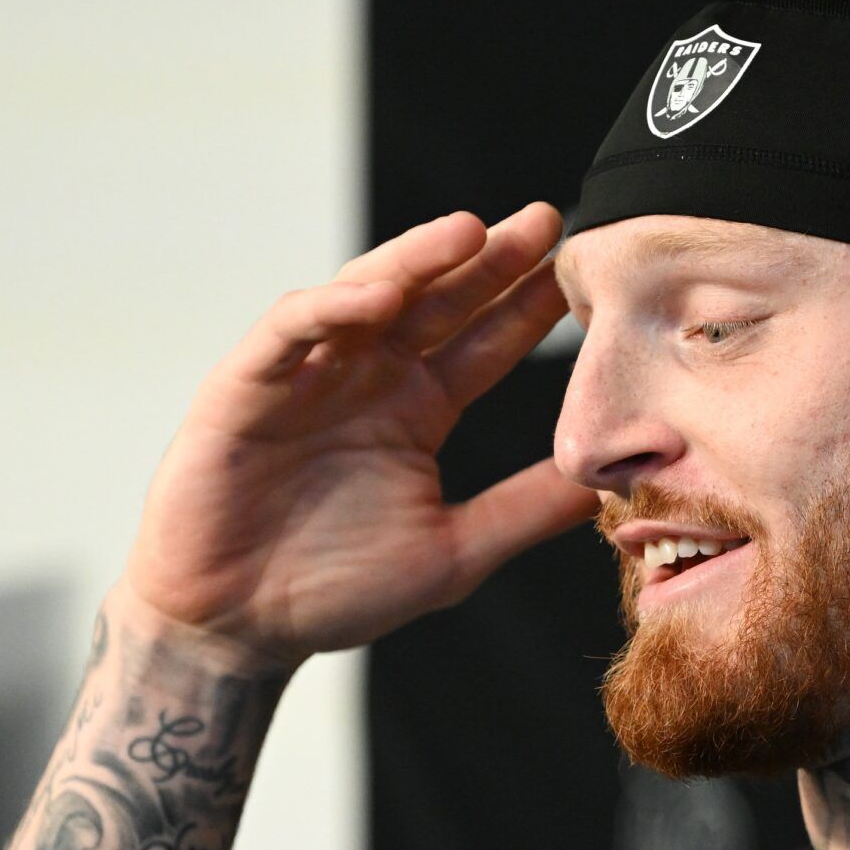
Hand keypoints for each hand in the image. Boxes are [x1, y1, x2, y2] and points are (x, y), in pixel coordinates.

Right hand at [117, 204, 596, 670]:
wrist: (238, 628)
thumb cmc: (338, 592)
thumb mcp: (455, 550)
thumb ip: (526, 510)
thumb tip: (610, 484)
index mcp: (419, 408)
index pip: (485, 341)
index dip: (529, 306)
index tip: (583, 276)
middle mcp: (368, 378)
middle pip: (437, 300)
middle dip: (487, 258)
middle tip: (545, 221)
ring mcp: (307, 375)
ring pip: (366, 294)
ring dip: (415, 260)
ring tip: (471, 231)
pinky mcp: (245, 386)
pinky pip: (290, 330)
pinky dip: (331, 307)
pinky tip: (378, 295)